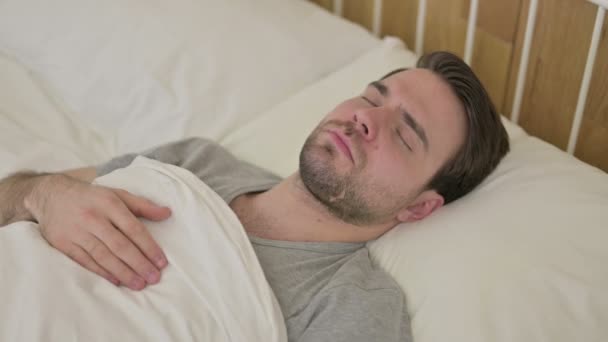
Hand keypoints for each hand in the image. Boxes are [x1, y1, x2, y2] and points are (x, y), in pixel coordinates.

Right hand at [26, 174, 170, 289]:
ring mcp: (77, 232)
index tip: (162, 262)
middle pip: (119, 245)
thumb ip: (143, 205)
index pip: (133, 229)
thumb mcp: (118, 194)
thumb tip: (167, 213)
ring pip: (103, 255)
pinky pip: (85, 261)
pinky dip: (101, 272)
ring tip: (139, 284)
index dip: (149, 247)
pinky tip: (116, 281)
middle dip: (139, 263)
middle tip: (153, 278)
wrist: (51, 195)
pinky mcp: (63, 243)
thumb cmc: (92, 197)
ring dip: (123, 272)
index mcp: (109, 204)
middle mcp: (93, 218)